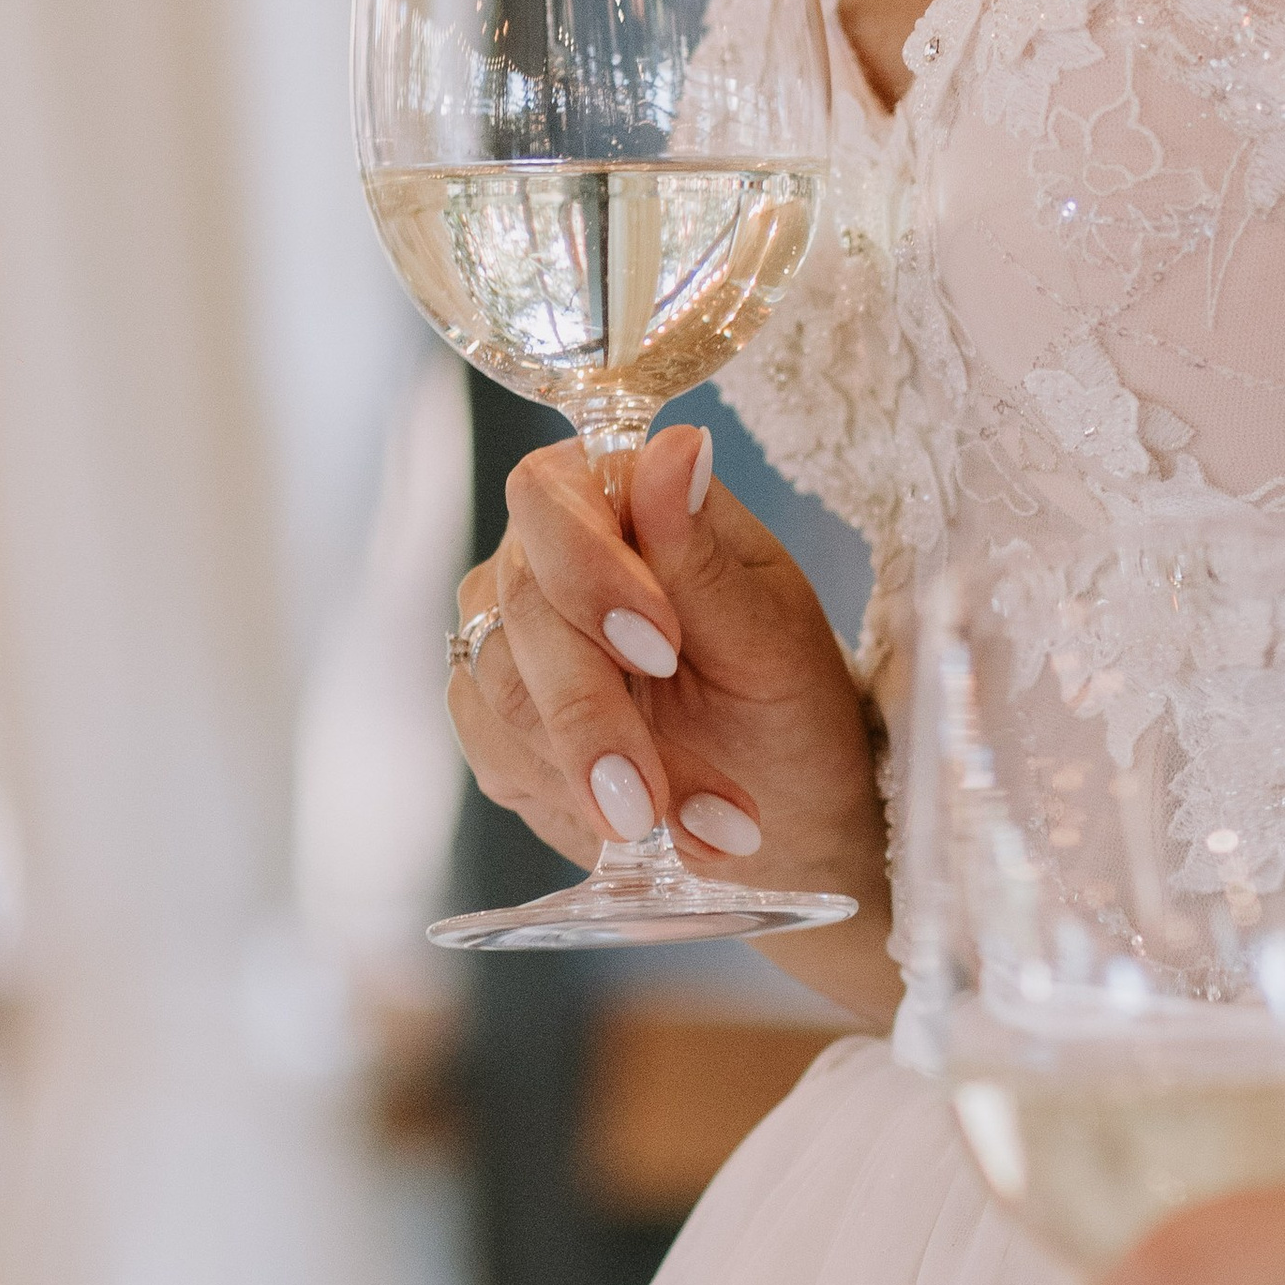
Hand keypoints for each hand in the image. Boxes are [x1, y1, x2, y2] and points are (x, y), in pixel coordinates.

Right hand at [449, 421, 899, 1021]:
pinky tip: (651, 836)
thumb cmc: (790, 711)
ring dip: (599, 773)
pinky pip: (496, 751)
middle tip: (658, 795)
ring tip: (700, 831)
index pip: (553, 498)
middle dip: (595, 713)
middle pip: (521, 606)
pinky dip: (575, 801)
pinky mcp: (495, 720)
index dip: (592, 574)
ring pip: (502, 690)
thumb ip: (704, 556)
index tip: (661, 648)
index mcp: (622, 501)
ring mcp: (508, 637)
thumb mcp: (771, 639)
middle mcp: (545, 556)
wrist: (786, 820)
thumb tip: (676, 449)